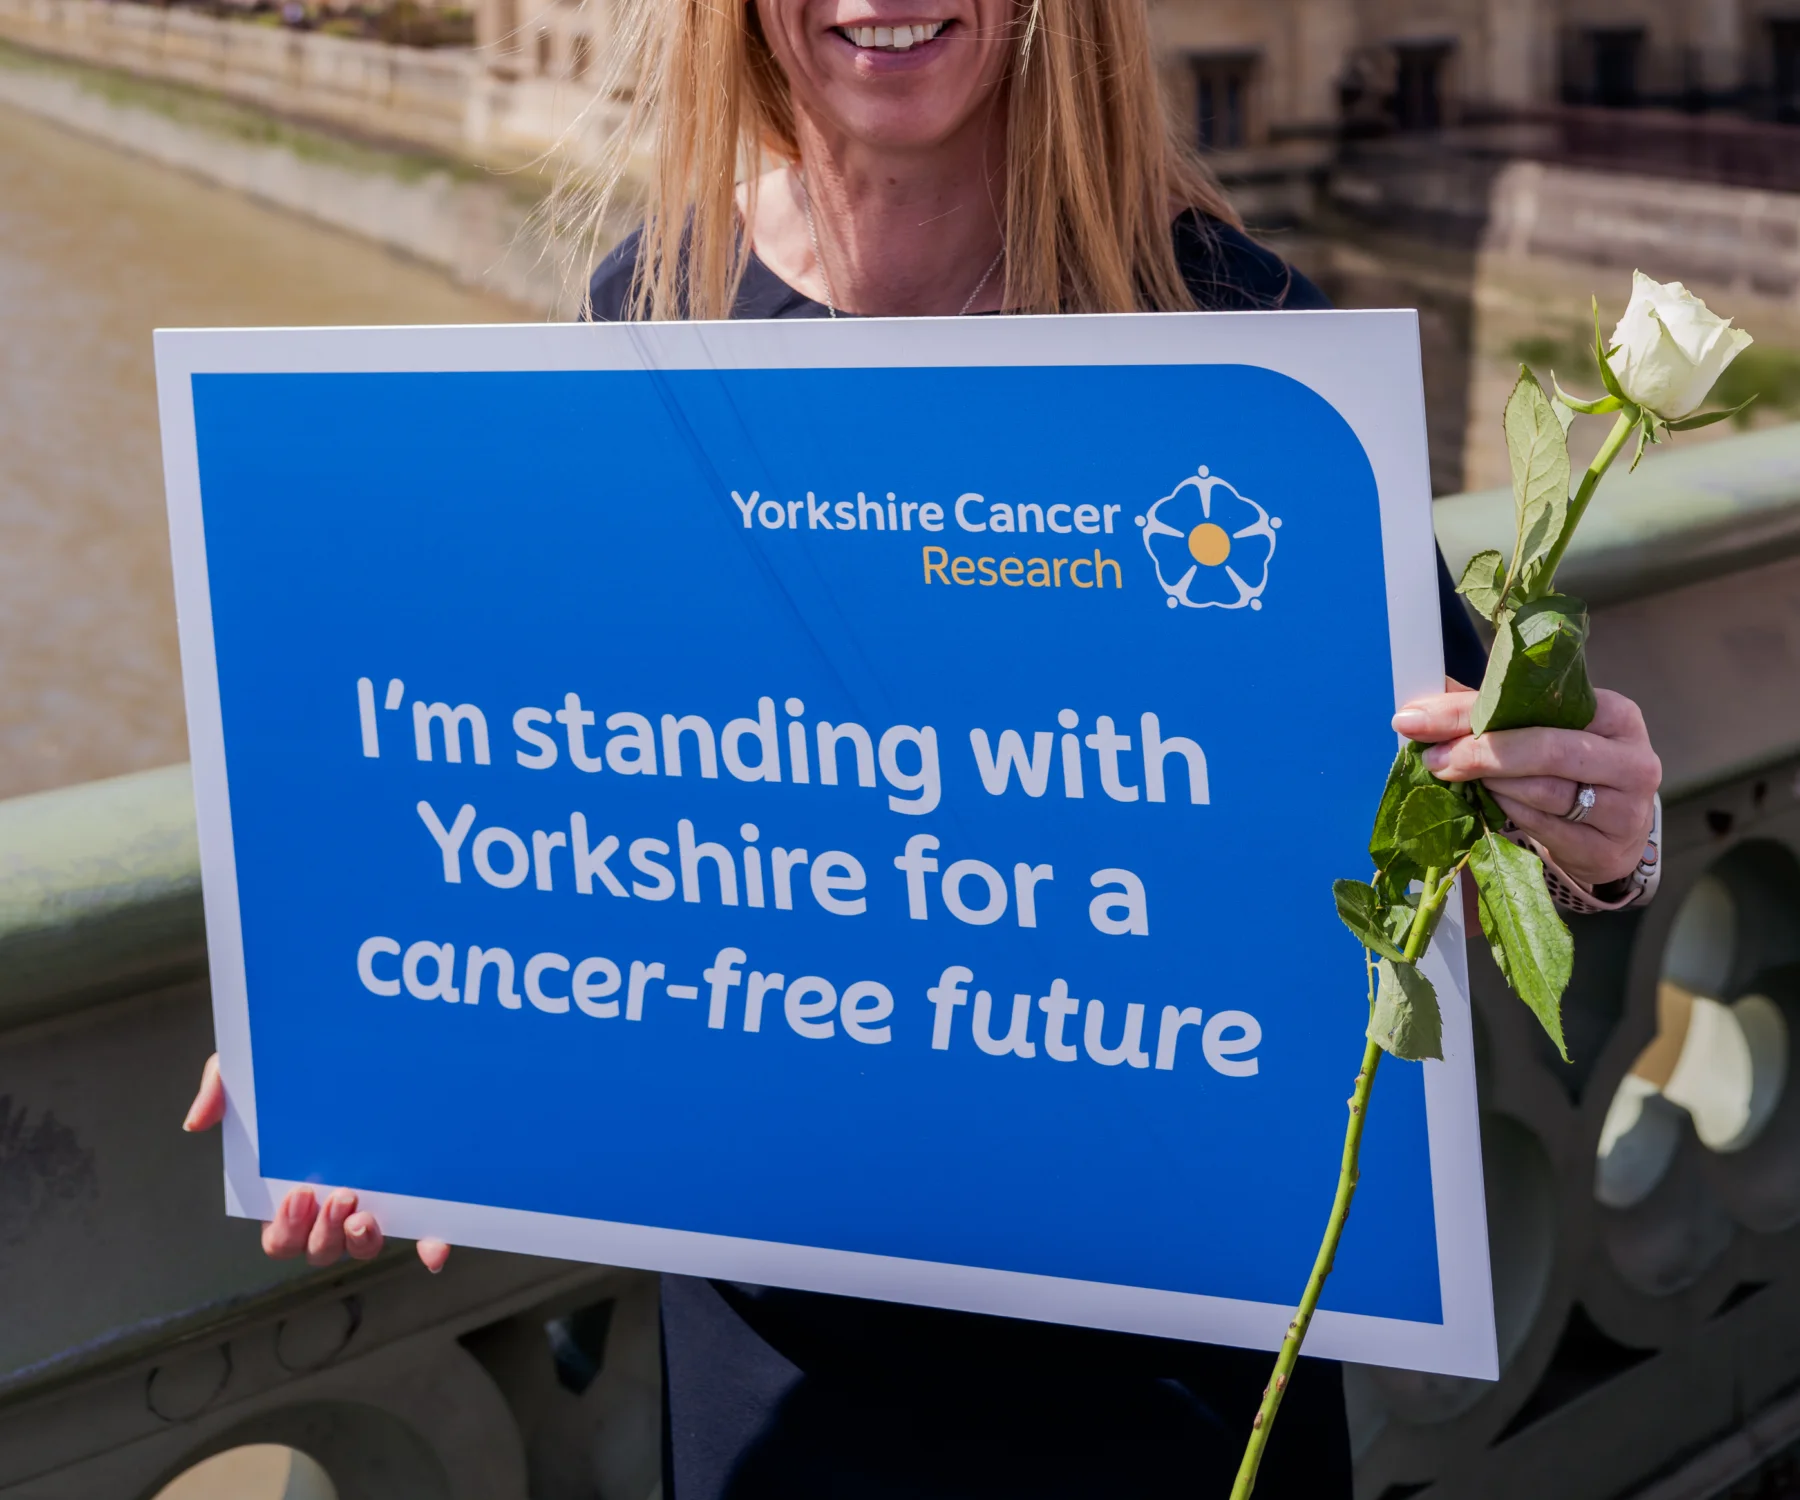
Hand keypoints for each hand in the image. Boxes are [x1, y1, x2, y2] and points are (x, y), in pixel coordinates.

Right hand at [183, 1054, 450, 1272]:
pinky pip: (422, 1233)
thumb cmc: (291, 1068)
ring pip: (361, 1247)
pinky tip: (435, 1251)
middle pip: (319, 1251)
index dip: (285, 1230)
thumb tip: (196, 1122)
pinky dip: (428, 1248)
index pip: (280, 1237)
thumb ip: (220, 1090)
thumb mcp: (251, 1070)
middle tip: (338, 1196)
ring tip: (363, 1211)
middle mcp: (328, 1207)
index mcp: (288, 1193)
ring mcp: (371, 1201)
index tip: (298, 1195)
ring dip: (361, 1241)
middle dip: (324, 1235)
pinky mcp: (411, 1194)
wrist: (352, 1039)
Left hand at [1393, 681, 1660, 889]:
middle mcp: (1631, 760)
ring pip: (1541, 791)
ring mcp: (1624, 809)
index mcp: (1615, 714)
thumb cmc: (1573, 768)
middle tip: (1433, 759)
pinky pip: (1541, 826)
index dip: (1471, 711)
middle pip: (1545, 750)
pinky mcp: (1606, 849)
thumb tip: (1421, 707)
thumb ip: (1491, 712)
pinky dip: (1507, 812)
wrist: (1614, 830)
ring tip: (1460, 777)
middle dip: (1478, 753)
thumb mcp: (1546, 730)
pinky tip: (1492, 803)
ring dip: (1490, 784)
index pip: (1538, 704)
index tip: (1418, 719)